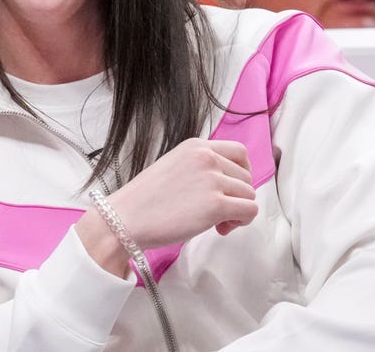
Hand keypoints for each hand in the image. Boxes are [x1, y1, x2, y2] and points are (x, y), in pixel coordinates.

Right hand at [105, 138, 257, 249]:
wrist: (125, 218)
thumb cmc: (144, 200)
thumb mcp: (173, 166)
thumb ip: (200, 167)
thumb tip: (227, 184)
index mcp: (195, 146)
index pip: (238, 152)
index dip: (241, 172)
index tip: (232, 188)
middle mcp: (206, 157)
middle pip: (246, 176)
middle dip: (236, 196)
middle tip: (216, 212)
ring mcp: (212, 180)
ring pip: (249, 195)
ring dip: (237, 211)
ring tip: (215, 222)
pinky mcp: (216, 204)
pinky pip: (249, 211)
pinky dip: (241, 222)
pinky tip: (220, 228)